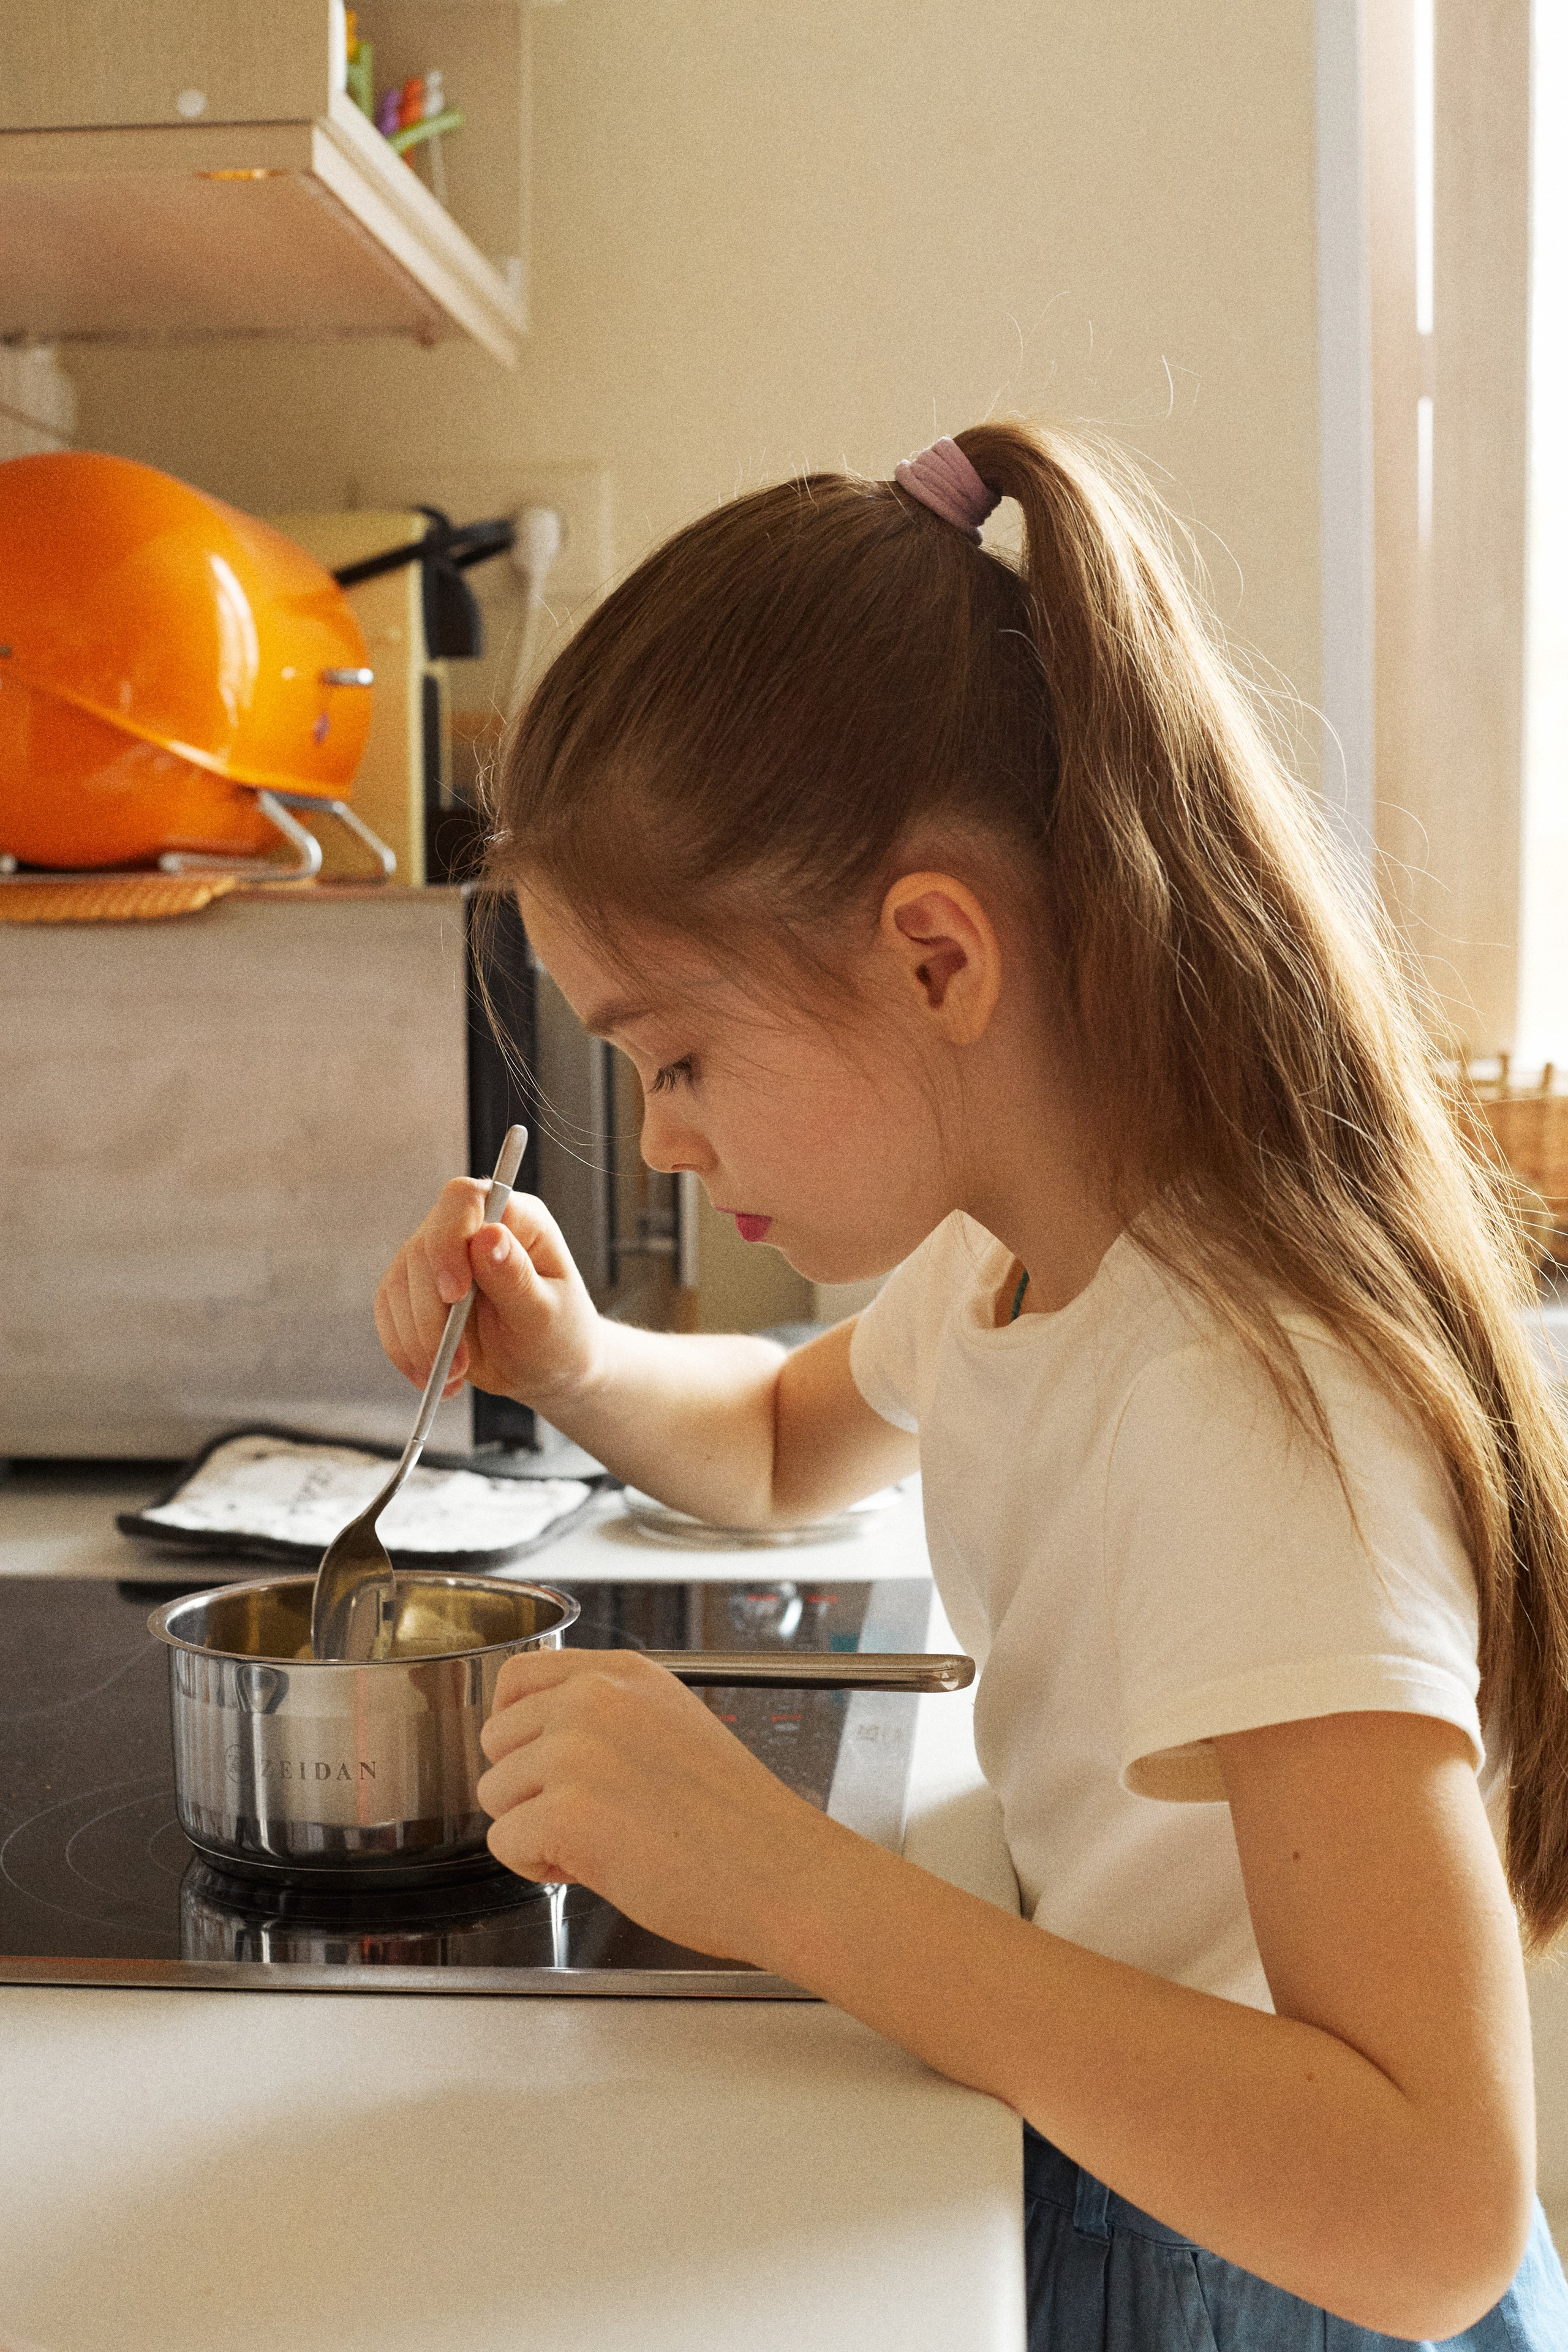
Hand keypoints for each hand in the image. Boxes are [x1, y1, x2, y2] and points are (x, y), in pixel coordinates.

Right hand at [374, 1180, 601, 1408]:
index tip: (455, 1294)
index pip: (465, 1200)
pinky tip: (431, 1377)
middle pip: (424, 1246)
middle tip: (460, 1362)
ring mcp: (439, 1257)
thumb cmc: (558, 1336)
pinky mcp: (415, 1290)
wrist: (545, 1367)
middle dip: (433, 1313)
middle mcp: (471, 1228)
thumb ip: (515, 1277)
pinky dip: (404, 1350)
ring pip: (399, 1282)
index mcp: (515, 1219)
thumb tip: (488, 1235)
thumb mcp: (546, 1315)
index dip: (449, 1240)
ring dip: (418, 1339)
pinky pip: (389, 1311)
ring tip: (452, 1377)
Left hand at [476, 1647, 835, 1959]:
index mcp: (622, 1673)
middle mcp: (593, 1698)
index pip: (516, 1677)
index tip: (541, 1761)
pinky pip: (504, 1844)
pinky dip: (540, 1867)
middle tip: (591, 1814)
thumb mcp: (671, 1726)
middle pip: (496, 1740)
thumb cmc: (737, 1820)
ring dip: (534, 1828)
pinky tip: (597, 1867)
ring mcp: (576, 1751)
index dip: (517, 1729)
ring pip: (494, 1795)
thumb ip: (605, 1716)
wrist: (781, 1873)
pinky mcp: (566, 1812)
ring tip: (603, 1841)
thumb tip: (542, 1741)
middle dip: (527, 1786)